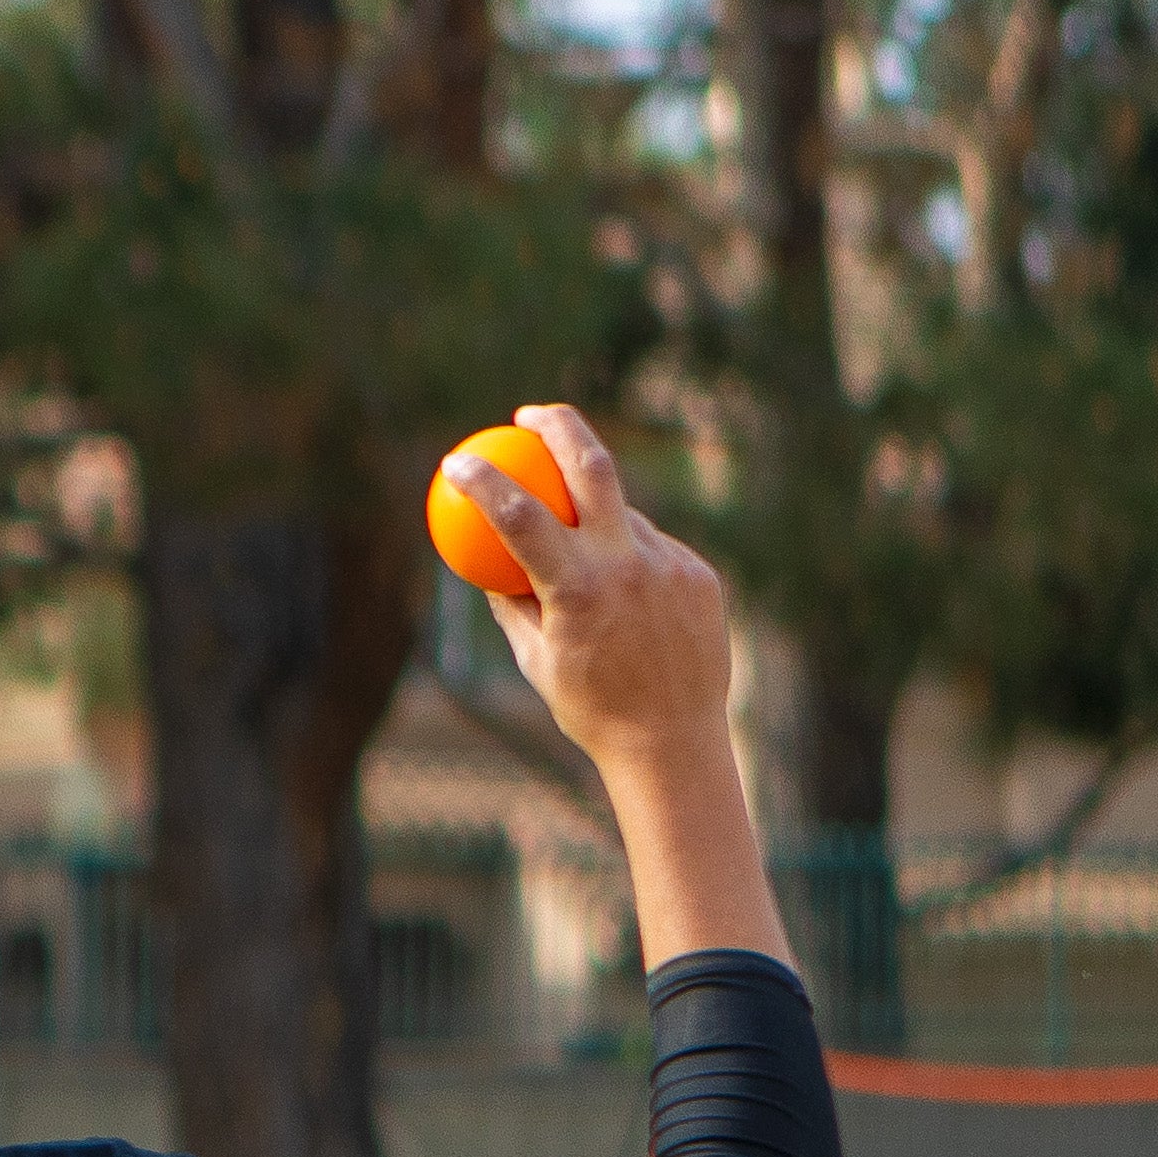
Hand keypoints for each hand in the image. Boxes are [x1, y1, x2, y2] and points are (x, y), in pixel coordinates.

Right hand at [447, 403, 785, 968]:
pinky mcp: (699, 575)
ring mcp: (670, 566)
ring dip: (597, 529)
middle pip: (592, 466)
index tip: (459, 461)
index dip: (484, 481)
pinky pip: (654, 553)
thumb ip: (513, 602)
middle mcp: (627, 566)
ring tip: (588, 583)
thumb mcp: (535, 660)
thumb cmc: (589, 709)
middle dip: (558, 426)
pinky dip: (632, 567)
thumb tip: (486, 558)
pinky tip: (632, 615)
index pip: (520, 515)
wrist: (672, 741)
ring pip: (623, 518)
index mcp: (577, 591)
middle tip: (530, 415)